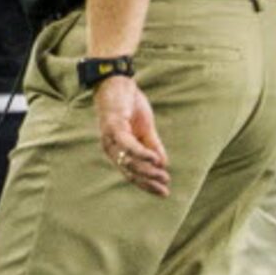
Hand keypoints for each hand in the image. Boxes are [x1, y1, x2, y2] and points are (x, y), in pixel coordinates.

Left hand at [97, 76, 168, 196]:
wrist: (118, 81)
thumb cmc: (130, 104)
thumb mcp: (145, 129)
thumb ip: (152, 145)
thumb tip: (163, 164)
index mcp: (117, 149)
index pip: (130, 172)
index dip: (146, 184)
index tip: (164, 193)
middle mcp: (110, 146)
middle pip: (129, 170)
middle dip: (148, 181)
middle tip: (165, 186)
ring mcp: (109, 136)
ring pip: (128, 160)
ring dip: (147, 170)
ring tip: (163, 175)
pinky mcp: (113, 125)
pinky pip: (127, 144)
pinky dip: (141, 153)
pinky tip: (155, 160)